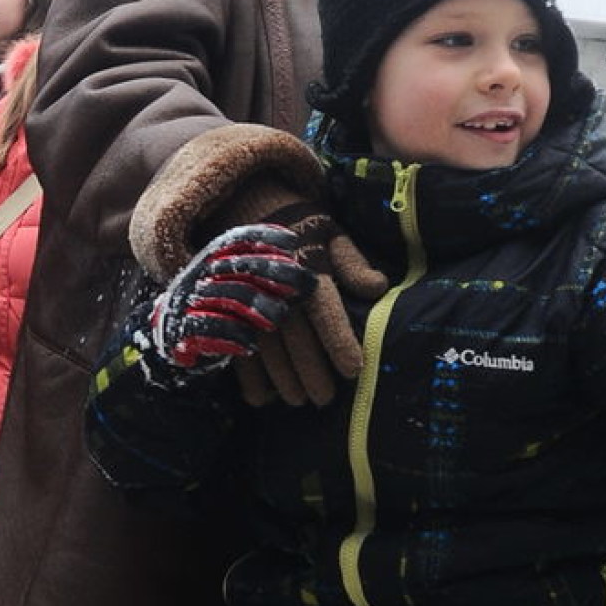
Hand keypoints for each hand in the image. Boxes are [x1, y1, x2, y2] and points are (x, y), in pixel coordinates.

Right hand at [151, 224, 316, 369]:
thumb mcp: (238, 286)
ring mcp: (189, 297)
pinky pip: (216, 326)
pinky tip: (250, 346)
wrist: (171, 336)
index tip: (293, 242)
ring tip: (273, 323)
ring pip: (233, 296)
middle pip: (242, 266)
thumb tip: (308, 279)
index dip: (266, 236)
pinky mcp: (182, 324)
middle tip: (293, 292)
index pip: (240, 238)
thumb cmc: (218, 309)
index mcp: (213, 258)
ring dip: (260, 309)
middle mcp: (200, 272)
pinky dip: (238, 337)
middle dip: (273, 275)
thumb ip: (266, 279)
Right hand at [240, 200, 387, 406]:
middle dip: (311, 372)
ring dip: (283, 379)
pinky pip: (235, 344)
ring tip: (298, 401)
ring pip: (267, 348)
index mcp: (307, 271)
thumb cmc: (302, 226)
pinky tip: (261, 397)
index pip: (325, 312)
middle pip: (296, 338)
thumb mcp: (332, 234)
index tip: (353, 370)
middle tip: (325, 399)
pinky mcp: (227, 307)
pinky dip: (247, 375)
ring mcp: (248, 299)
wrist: (245, 204)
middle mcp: (277, 289)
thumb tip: (378, 288)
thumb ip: (353, 264)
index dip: (339, 342)